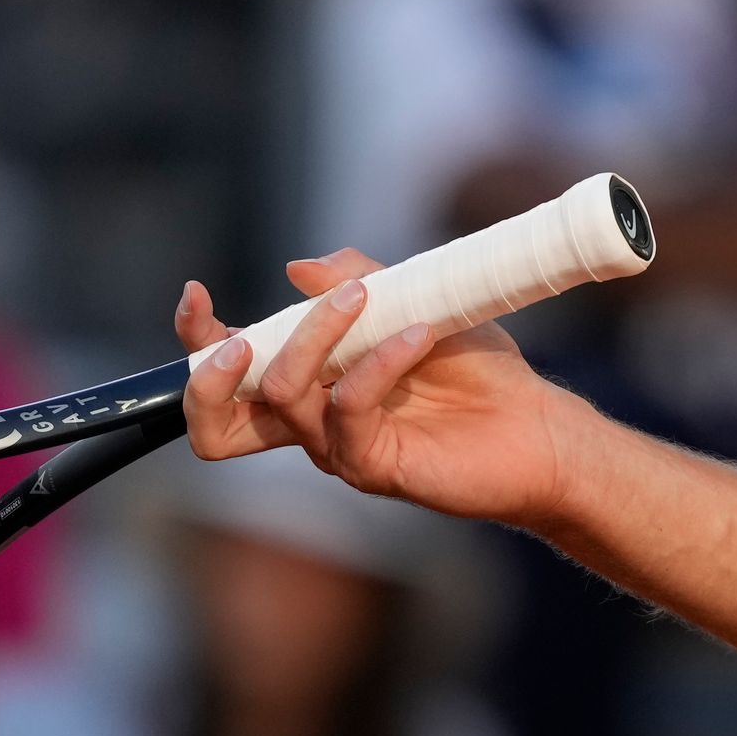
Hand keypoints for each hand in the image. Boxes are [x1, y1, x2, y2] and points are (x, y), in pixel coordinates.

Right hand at [175, 253, 584, 524]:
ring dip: (317, 333)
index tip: (197, 293)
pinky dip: (376, 362)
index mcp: (311, 383)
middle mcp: (312, 421)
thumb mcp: (416, 302)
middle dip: (209, 372)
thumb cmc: (478, 369)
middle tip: (239, 336)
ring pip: (284, 393)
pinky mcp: (373, 466)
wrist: (539, 424)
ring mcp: (337, 448)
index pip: (229, 370)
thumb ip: (360, 280)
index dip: (197, 339)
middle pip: (216, 420)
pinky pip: (348, 409)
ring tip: (367, 299)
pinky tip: (416, 335)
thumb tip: (298, 269)